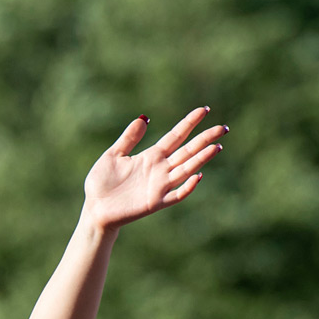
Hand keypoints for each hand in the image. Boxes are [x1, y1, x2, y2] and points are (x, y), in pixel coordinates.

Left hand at [82, 108, 226, 231]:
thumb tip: (144, 118)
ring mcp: (159, 186)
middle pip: (187, 151)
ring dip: (201, 159)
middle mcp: (159, 169)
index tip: (204, 110)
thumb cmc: (102, 183)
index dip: (189, 123)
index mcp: (151, 156)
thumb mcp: (113, 155)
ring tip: (216, 146)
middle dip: (205, 139)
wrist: (94, 209)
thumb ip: (129, 138)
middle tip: (223, 128)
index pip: (176, 136)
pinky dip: (187, 187)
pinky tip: (197, 176)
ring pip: (186, 169)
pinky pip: (176, 194)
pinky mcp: (155, 202)